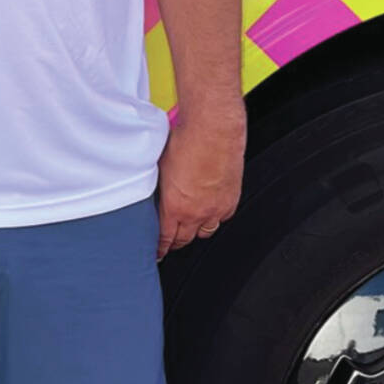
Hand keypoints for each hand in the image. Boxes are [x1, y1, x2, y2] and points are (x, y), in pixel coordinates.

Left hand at [156, 103, 245, 258]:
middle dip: (176, 242)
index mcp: (175, 206)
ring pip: (206, 231)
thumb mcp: (158, 167)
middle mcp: (198, 211)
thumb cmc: (185, 142)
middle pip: (186, 239)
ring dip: (196, 231)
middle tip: (170, 242)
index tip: (157, 253)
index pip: (166, 238)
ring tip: (189, 227)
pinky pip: (223, 217)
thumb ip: (157, 187)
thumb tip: (151, 192)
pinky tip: (208, 210)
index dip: (160, 249)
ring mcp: (217, 207)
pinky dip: (215, 217)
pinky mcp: (232, 198)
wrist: (214, 129)